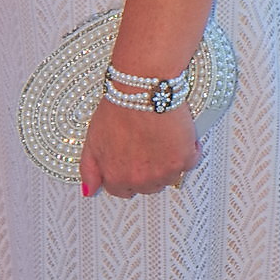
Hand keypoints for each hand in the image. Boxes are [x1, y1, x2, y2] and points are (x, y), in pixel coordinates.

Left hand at [79, 99, 200, 199]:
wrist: (141, 89)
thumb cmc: (118, 109)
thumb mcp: (92, 140)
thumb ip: (90, 168)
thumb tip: (89, 190)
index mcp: (116, 177)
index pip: (122, 190)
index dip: (126, 173)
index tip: (131, 162)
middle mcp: (140, 180)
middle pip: (147, 186)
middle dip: (147, 170)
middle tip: (146, 146)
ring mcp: (163, 172)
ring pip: (169, 177)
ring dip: (166, 162)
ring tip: (160, 138)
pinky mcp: (184, 160)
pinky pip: (190, 163)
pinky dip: (187, 150)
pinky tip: (177, 134)